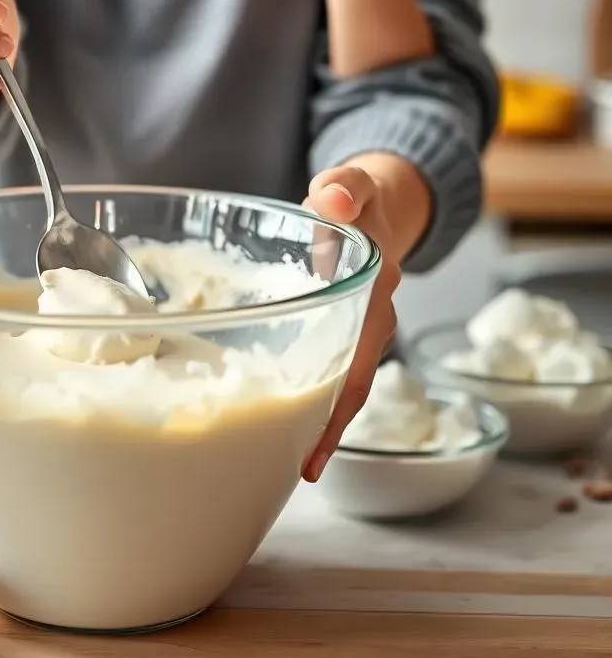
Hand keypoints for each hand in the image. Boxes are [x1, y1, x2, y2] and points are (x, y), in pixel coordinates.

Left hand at [300, 154, 431, 481]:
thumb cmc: (354, 198)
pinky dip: (308, 391)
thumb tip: (335, 201)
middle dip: (321, 432)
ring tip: (277, 456)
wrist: (380, 201)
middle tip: (287, 472)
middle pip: (348, 389)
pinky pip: (328, 366)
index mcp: (372, 294)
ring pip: (338, 382)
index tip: (310, 456)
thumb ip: (344, 188)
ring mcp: (358, 327)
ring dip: (314, 417)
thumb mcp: (352, 185)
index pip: (355, 366)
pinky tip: (280, 412)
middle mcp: (371, 320)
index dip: (334, 414)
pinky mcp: (340, 327)